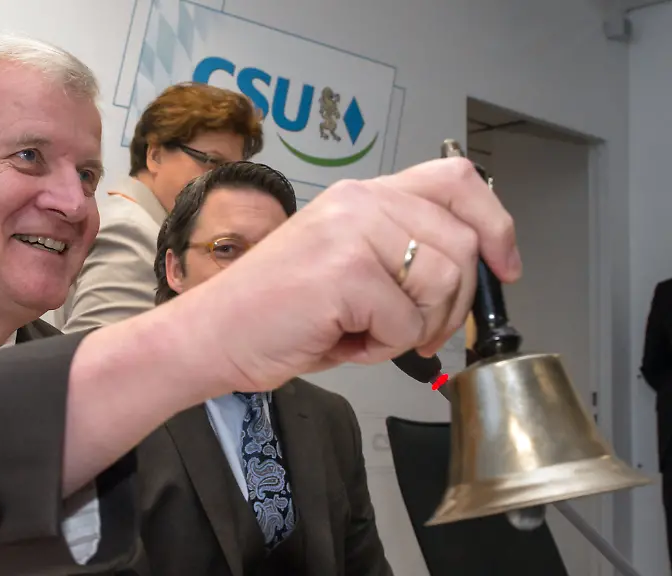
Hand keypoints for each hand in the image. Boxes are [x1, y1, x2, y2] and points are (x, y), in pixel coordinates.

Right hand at [193, 156, 521, 392]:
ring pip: (444, 285)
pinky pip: (407, 323)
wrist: (211, 335)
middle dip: (452, 307)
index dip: (495, 223)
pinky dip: (383, 348)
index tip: (502, 268)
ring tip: (366, 333)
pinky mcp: (345, 273)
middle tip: (412, 332)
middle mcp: (360, 202)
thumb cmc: (275, 311)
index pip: (458, 179)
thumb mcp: (346, 264)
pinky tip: (344, 340)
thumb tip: (476, 274)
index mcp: (362, 195)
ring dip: (415, 329)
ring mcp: (352, 233)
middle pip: (463, 246)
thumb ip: (402, 252)